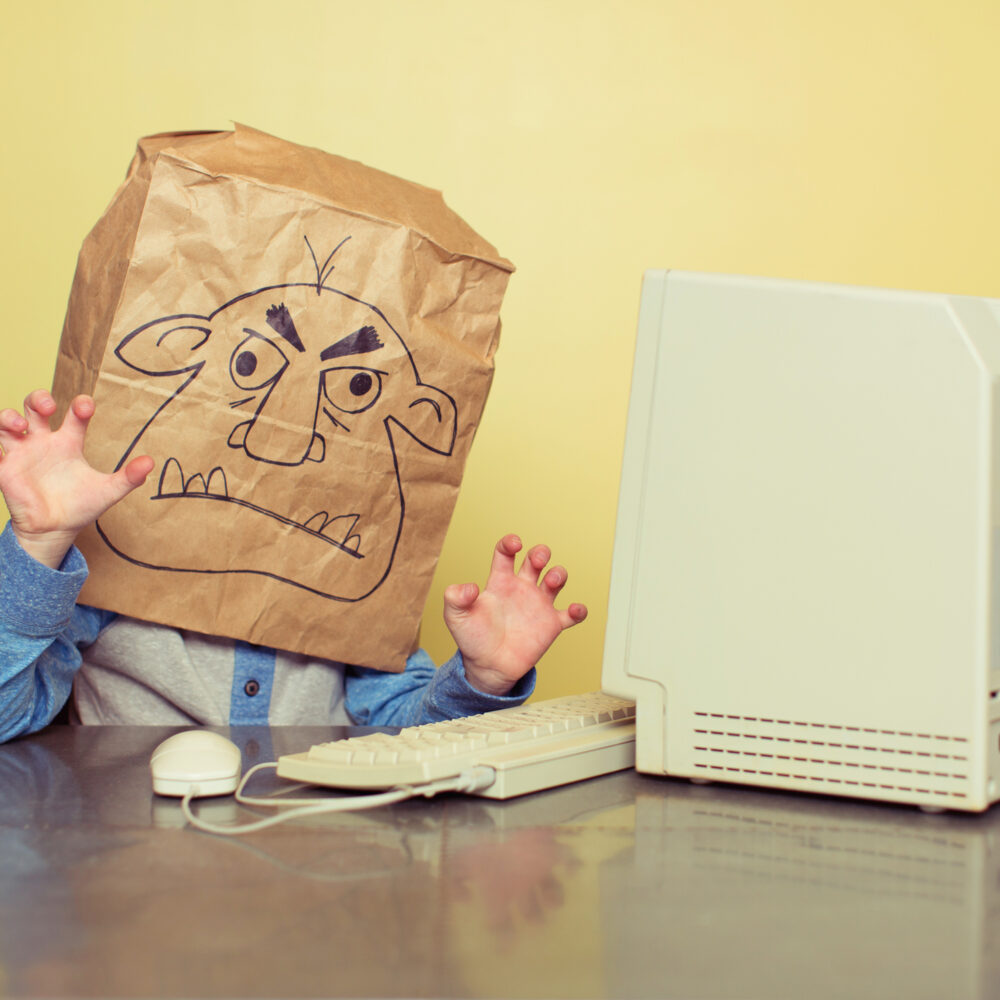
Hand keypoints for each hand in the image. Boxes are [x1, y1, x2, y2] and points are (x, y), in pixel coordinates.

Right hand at [0, 390, 153, 568]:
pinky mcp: (5, 469)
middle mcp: (43, 442)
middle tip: (48, 407)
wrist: (55, 531)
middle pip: (34, 407)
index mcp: (68, 442)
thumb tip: (151, 462)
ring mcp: (22, 454)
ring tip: (20, 426)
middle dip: (38, 399)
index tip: (85, 406)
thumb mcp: (107, 491)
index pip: (73, 416)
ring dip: (8, 417)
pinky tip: (1, 449)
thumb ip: (128, 477)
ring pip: (5, 423)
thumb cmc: (80, 506)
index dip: (79, 406)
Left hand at [443, 534, 586, 695]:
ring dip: (558, 574)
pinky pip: (571, 615)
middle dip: (540, 553)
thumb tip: (469, 587)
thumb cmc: (473, 639)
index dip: (510, 543)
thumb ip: (455, 598)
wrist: (488, 667)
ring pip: (556, 580)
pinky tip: (575, 609)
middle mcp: (521, 589)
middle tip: (538, 560)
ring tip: (552, 582)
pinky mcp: (551, 625)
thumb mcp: (456, 617)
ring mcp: (538, 605)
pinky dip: (578, 610)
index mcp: (500, 582)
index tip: (515, 544)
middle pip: (535, 560)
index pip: (506, 553)